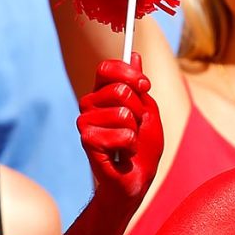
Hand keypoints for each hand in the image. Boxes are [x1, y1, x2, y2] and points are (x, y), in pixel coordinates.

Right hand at [78, 54, 162, 202]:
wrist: (134, 180)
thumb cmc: (142, 147)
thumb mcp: (148, 112)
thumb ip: (139, 86)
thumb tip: (134, 54)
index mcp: (102, 94)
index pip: (107, 68)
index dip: (128, 73)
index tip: (146, 85)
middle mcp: (89, 104)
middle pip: (120, 90)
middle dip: (139, 110)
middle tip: (135, 127)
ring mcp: (85, 122)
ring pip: (123, 113)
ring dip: (135, 131)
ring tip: (128, 142)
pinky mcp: (87, 140)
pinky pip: (122, 134)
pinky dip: (130, 145)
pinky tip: (122, 154)